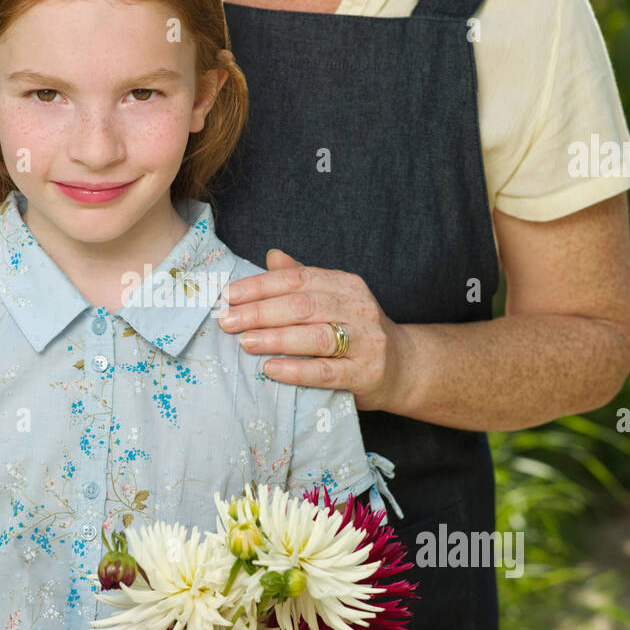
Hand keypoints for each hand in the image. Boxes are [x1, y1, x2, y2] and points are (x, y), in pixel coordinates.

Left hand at [218, 248, 413, 412]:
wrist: (403, 366)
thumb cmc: (357, 332)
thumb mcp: (334, 300)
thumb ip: (303, 279)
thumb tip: (272, 256)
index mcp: (345, 284)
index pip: (296, 278)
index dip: (259, 286)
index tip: (227, 296)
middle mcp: (357, 307)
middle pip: (302, 305)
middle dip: (259, 312)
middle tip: (226, 321)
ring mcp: (365, 341)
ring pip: (315, 335)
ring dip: (275, 337)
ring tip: (245, 342)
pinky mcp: (366, 373)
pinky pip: (326, 371)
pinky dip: (296, 369)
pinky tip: (271, 369)